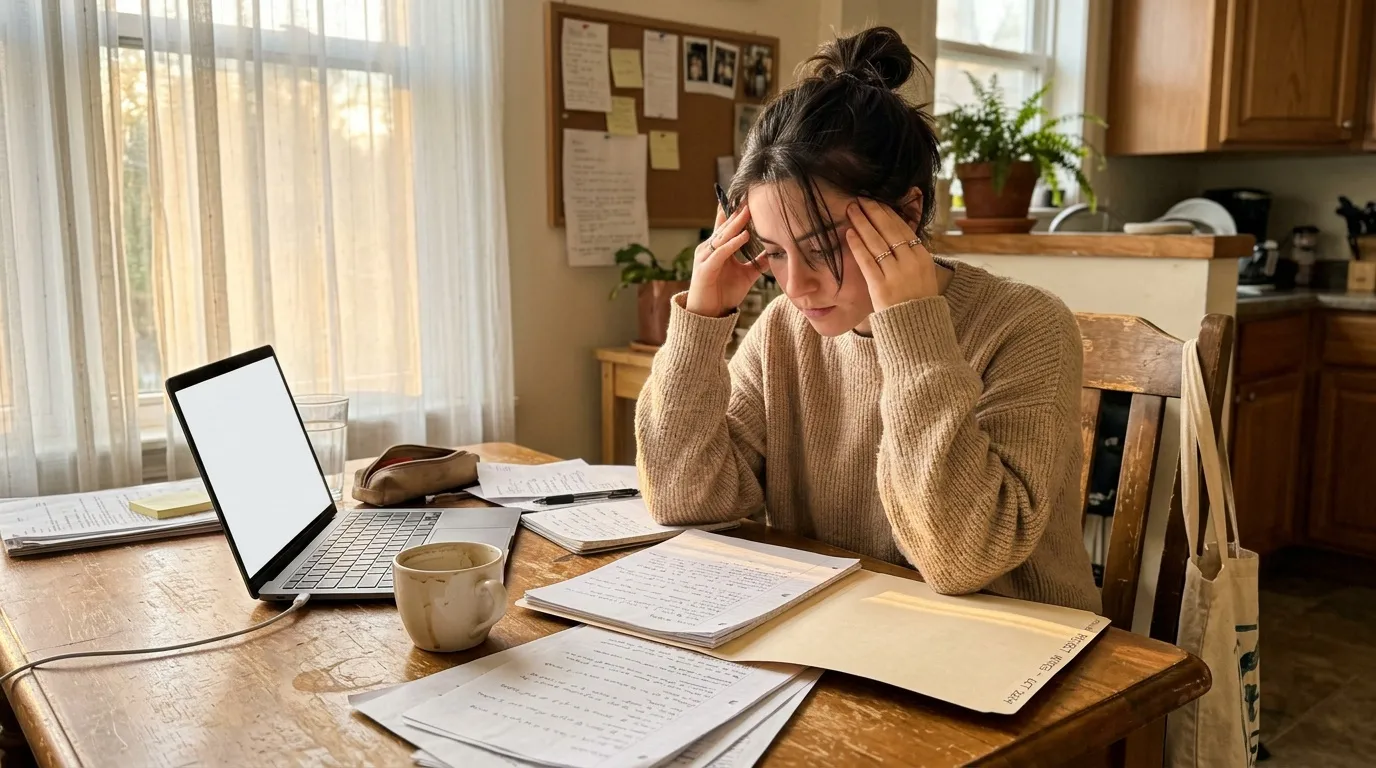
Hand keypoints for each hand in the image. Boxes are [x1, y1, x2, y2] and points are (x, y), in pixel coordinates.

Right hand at [685, 203, 759, 317]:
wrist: (709, 315)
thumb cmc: (724, 294)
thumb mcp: (746, 274)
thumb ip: (757, 262)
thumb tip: (775, 252)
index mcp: (717, 248)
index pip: (726, 225)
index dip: (735, 211)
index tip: (747, 198)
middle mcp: (709, 249)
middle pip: (724, 227)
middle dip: (737, 213)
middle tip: (749, 197)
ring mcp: (704, 258)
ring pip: (722, 237)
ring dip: (735, 224)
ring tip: (747, 212)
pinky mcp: (704, 269)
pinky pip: (720, 253)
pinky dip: (732, 244)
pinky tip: (743, 236)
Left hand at [845, 198, 938, 310]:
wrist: (917, 328)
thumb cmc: (916, 300)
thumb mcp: (923, 273)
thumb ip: (912, 254)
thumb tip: (900, 234)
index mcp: (922, 256)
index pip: (903, 227)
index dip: (888, 212)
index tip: (876, 201)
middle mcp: (911, 262)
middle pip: (889, 230)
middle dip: (873, 211)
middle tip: (860, 198)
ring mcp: (896, 273)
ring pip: (877, 242)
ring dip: (862, 223)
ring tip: (851, 210)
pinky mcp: (881, 285)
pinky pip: (867, 260)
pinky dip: (857, 245)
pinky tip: (849, 233)